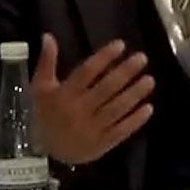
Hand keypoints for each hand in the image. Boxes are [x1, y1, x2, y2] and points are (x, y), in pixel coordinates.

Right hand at [31, 33, 154, 164]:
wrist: (43, 153)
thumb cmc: (43, 114)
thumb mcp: (39, 87)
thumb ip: (47, 62)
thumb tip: (48, 36)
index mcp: (64, 94)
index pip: (87, 72)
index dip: (104, 58)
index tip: (121, 45)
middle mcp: (79, 110)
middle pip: (105, 89)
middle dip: (125, 72)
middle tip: (142, 58)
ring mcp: (92, 128)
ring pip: (116, 109)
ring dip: (134, 94)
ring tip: (149, 80)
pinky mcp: (101, 144)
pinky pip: (120, 131)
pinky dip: (135, 121)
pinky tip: (148, 108)